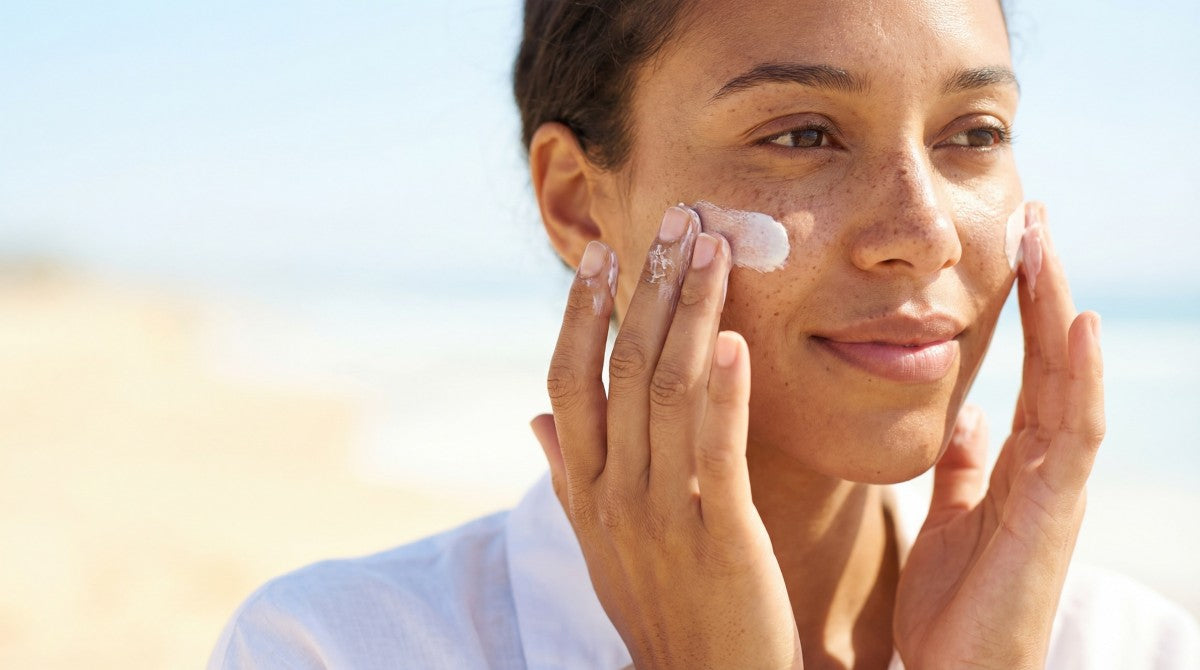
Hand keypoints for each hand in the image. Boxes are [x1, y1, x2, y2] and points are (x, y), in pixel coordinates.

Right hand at [531, 205, 801, 669]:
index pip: (569, 383)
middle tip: (676, 219)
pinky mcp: (720, 537)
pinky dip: (723, 393)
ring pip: (665, 394)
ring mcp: (661, 515)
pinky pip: (715, 453)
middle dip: (648, 288)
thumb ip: (568, 478)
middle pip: (620, 369)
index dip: (581, 314)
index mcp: (586, 489)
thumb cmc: (659, 610)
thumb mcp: (598, 545)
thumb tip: (534, 422)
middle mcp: (613, 494)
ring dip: (689, 315)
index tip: (603, 253)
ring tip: (714, 249)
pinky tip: (735, 341)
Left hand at [894, 203, 1104, 668]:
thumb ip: (964, 471)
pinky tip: (1076, 325)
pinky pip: (1071, 435)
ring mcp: (1054, 490)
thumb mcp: (950, 523)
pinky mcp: (1051, 517)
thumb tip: (971, 418)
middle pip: (1053, 359)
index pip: (1028, 366)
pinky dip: (1077, 378)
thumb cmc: (954, 611)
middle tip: (1032, 212)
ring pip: (1067, 381)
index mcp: (1017, 463)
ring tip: (1046, 241)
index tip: (1012, 241)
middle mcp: (1044, 467)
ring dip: (1059, 309)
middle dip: (1045, 286)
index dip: (1025, 304)